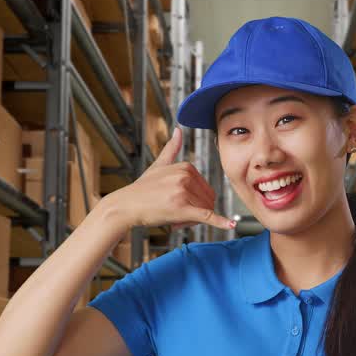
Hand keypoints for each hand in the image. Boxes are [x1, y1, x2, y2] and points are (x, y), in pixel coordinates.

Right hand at [103, 127, 236, 231]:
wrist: (125, 206)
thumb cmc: (142, 189)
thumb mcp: (158, 165)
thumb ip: (171, 148)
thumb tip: (179, 130)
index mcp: (185, 166)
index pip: (206, 190)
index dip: (195, 201)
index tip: (177, 204)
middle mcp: (186, 176)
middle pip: (208, 201)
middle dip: (195, 212)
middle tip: (174, 213)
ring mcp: (184, 192)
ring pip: (205, 211)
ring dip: (192, 220)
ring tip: (172, 217)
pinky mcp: (182, 208)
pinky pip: (206, 216)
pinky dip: (220, 222)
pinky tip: (230, 225)